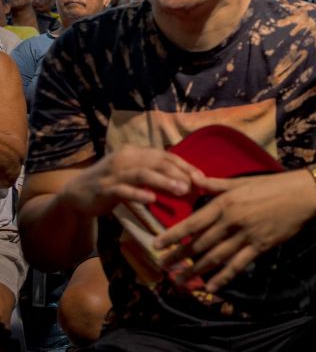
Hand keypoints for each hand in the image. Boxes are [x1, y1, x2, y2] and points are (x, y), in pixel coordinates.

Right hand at [64, 146, 206, 217]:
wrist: (77, 195)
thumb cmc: (113, 184)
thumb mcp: (135, 174)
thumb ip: (156, 173)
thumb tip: (187, 180)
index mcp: (135, 152)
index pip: (165, 155)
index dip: (185, 165)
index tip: (202, 177)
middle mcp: (125, 158)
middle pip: (157, 162)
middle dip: (179, 173)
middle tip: (197, 184)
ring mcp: (113, 173)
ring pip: (143, 174)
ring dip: (164, 181)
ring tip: (182, 190)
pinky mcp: (104, 188)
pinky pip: (123, 190)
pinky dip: (138, 193)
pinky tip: (151, 199)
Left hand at [155, 170, 315, 292]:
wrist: (304, 194)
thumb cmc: (274, 184)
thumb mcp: (242, 181)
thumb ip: (216, 184)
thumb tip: (193, 179)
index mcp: (225, 202)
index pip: (192, 222)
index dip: (173, 235)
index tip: (157, 244)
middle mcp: (231, 220)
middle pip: (199, 243)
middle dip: (179, 257)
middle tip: (163, 267)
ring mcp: (246, 235)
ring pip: (215, 257)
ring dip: (196, 270)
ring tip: (181, 280)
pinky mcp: (260, 246)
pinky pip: (237, 265)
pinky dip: (223, 277)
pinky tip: (212, 286)